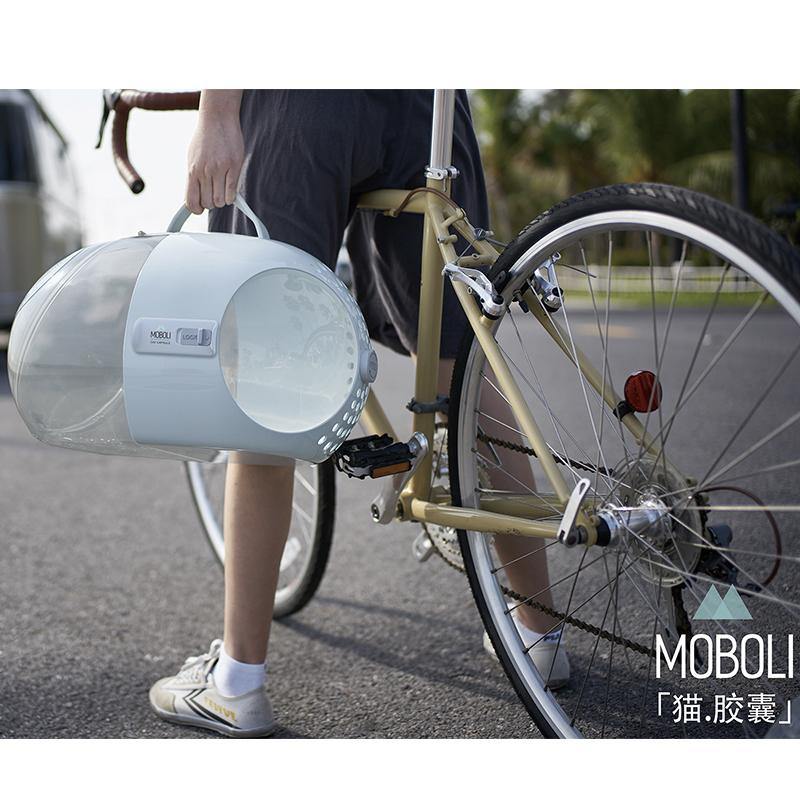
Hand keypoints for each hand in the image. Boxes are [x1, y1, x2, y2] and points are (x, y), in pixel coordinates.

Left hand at [185, 90, 243, 213]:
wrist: (217, 119)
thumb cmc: (205, 138)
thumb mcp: (193, 157)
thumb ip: (194, 177)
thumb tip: (194, 195)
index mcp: (192, 170)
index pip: (191, 200)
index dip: (196, 209)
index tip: (200, 208)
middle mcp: (204, 171)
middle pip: (208, 203)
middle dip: (212, 203)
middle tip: (214, 194)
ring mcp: (219, 169)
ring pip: (220, 201)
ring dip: (222, 200)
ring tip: (223, 191)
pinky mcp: (234, 166)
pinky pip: (232, 192)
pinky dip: (231, 197)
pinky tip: (230, 191)